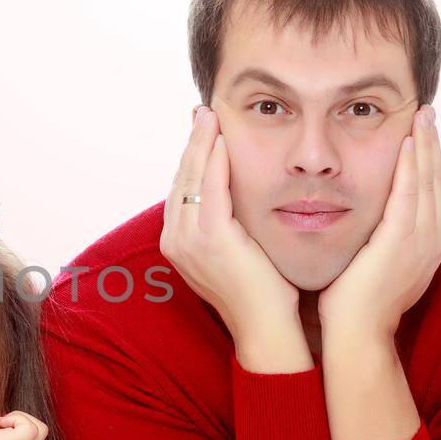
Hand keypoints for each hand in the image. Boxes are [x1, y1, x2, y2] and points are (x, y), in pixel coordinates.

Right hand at [160, 105, 299, 341]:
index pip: (181, 188)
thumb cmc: (260, 293)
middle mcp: (174, 239)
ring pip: (191, 176)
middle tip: (204, 111)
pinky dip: (214, 159)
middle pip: (181, 177)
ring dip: (202, 142)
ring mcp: (188, 239)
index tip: (204, 129)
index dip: (192, 156)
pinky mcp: (211, 237)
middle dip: (193, 142)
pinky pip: (209, 186)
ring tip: (212, 115)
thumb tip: (233, 197)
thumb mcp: (235, 252)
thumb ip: (226, 224)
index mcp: (177, 243)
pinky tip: (223, 138)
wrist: (266, 328)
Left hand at [318, 105, 440, 339]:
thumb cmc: (354, 304)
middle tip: (427, 112)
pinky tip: (409, 143)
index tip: (423, 132)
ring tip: (422, 116)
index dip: (429, 160)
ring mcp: (421, 242)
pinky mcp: (401, 242)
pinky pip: (409, 195)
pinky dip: (411, 168)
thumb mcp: (373, 263)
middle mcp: (432, 240)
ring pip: (427, 182)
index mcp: (426, 245)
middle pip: (436, 181)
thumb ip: (377, 238)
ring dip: (426, 146)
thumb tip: (366, 218)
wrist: (356, 336)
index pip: (431, 192)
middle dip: (433, 145)